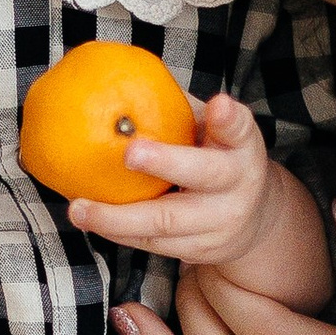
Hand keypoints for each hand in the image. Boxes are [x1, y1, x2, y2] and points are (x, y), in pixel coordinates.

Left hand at [68, 96, 326, 300]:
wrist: (255, 219)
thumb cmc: (217, 157)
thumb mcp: (211, 131)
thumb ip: (177, 111)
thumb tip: (113, 84)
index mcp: (242, 147)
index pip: (240, 129)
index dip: (230, 119)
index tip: (220, 104)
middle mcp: (238, 185)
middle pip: (204, 175)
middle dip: (166, 164)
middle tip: (129, 153)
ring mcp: (219, 223)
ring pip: (167, 222)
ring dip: (118, 217)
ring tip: (80, 209)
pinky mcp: (199, 251)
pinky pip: (152, 243)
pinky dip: (117, 232)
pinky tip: (89, 219)